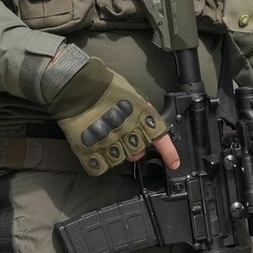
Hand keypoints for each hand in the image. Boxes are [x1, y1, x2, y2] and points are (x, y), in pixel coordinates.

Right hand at [47, 55, 179, 175]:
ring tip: (108, 140)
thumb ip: (143, 110)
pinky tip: (97, 150)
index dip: (169, 153)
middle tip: (127, 139)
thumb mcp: (134, 94)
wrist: (79, 86)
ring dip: (117, 154)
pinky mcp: (89, 149)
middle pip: (139, 152)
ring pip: (120, 160)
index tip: (174, 163)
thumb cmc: (106, 86)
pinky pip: (100, 166)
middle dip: (136, 148)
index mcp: (141, 116)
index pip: (161, 138)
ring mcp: (109, 142)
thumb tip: (150, 119)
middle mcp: (128, 131)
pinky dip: (100, 162)